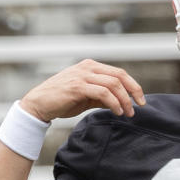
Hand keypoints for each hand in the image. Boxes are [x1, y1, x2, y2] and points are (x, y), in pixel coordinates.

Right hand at [19, 59, 145, 121]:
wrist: (38, 105)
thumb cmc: (62, 100)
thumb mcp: (87, 96)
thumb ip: (103, 96)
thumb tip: (123, 102)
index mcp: (91, 66)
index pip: (119, 73)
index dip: (133, 86)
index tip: (141, 100)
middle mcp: (87, 67)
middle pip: (120, 76)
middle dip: (134, 91)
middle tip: (139, 106)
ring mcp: (82, 75)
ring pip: (113, 84)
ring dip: (124, 100)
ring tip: (127, 113)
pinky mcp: (77, 86)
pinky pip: (103, 93)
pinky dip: (114, 103)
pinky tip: (117, 112)